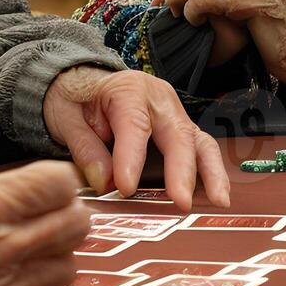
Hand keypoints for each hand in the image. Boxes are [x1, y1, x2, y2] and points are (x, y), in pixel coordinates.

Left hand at [42, 67, 230, 207]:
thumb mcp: (67, 118)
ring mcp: (175, 115)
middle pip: (178, 133)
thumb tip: (104, 182)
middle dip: (182, 170)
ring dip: (211, 173)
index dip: (132, 158)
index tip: (126, 188)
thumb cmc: (78, 99)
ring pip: (200, 141)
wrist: (87, 83)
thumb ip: (85, 149)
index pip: (135, 125)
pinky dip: (210, 173)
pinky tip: (215, 196)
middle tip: (181, 202)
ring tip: (218, 201)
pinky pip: (200, 150)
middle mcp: (160, 100)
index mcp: (129, 90)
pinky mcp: (181, 130)